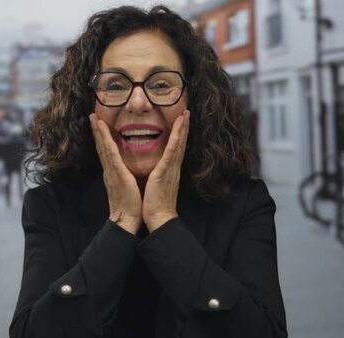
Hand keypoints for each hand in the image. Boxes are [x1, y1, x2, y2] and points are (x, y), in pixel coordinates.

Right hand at [90, 113, 141, 234]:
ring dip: (98, 131)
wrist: (126, 220)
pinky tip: (102, 130)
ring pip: (103, 146)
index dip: (102, 138)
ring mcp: (111, 171)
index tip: (99, 125)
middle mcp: (109, 170)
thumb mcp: (128, 187)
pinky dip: (105, 140)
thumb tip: (130, 171)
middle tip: (92, 116)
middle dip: (97, 130)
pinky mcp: (116, 173)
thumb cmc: (131, 206)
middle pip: (101, 146)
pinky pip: (110, 153)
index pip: (107, 152)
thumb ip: (126, 177)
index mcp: (113, 173)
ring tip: (94, 118)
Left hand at [142, 110, 189, 231]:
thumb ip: (158, 176)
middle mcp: (173, 168)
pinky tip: (179, 130)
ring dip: (182, 129)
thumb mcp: (157, 186)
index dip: (180, 135)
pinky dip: (176, 140)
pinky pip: (171, 153)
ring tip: (185, 115)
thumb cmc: (156, 205)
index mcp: (169, 171)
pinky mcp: (165, 172)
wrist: (160, 219)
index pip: (176, 149)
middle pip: (181, 143)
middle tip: (187, 112)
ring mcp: (171, 169)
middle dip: (184, 127)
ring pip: (178, 145)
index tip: (181, 122)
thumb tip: (156, 170)